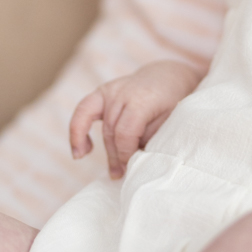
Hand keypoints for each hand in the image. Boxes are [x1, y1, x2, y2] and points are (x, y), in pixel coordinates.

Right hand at [69, 60, 201, 179]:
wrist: (168, 75)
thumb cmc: (174, 101)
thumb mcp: (171, 120)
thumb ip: (152, 137)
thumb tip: (136, 160)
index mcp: (142, 98)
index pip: (125, 131)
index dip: (125, 153)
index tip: (132, 168)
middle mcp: (123, 92)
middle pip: (112, 131)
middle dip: (117, 156)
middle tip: (124, 175)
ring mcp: (110, 90)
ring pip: (102, 127)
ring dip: (106, 152)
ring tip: (113, 172)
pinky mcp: (101, 92)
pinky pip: (83, 112)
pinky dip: (77, 132)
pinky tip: (80, 152)